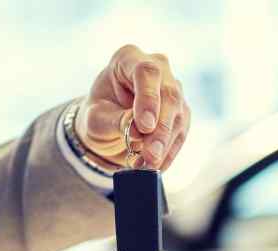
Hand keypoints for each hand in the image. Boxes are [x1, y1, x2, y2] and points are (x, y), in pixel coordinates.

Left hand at [76, 45, 190, 170]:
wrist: (108, 125)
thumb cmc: (99, 114)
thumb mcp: (96, 118)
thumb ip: (116, 121)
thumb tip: (138, 131)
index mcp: (128, 58)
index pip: (146, 72)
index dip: (149, 98)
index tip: (145, 126)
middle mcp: (157, 68)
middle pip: (169, 94)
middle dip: (160, 130)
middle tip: (150, 156)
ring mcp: (172, 88)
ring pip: (179, 115)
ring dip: (165, 145)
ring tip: (147, 165)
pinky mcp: (180, 111)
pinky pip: (181, 132)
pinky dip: (169, 151)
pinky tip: (156, 165)